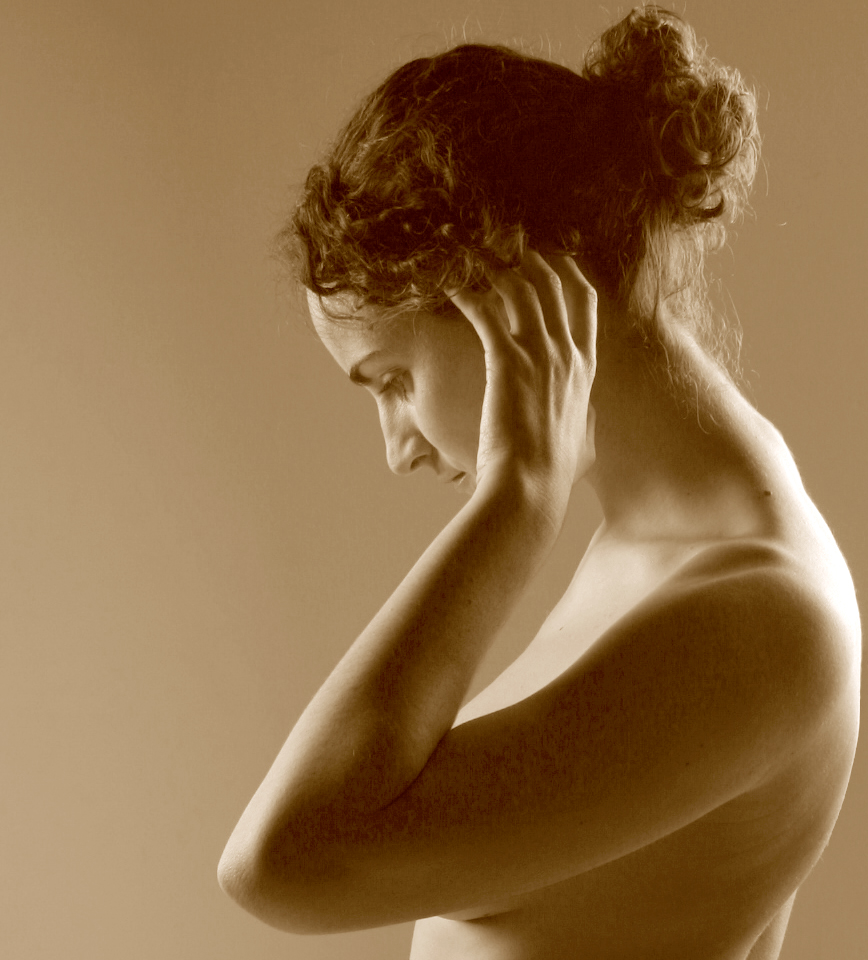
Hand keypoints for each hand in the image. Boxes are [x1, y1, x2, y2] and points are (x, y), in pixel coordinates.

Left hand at [450, 251, 596, 528]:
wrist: (532, 488)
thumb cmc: (554, 475)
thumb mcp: (585, 445)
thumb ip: (589, 423)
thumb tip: (592, 418)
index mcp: (585, 371)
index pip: (584, 304)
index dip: (568, 273)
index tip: (553, 255)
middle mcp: (567, 355)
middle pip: (553, 286)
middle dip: (530, 256)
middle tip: (505, 241)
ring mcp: (540, 356)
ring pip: (521, 290)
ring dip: (495, 266)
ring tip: (472, 251)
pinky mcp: (509, 364)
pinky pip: (487, 314)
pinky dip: (467, 294)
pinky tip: (450, 284)